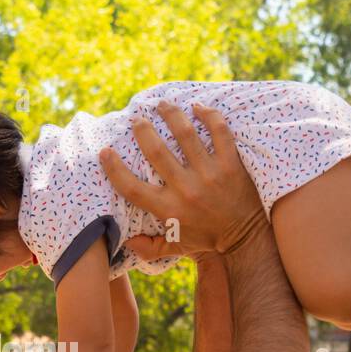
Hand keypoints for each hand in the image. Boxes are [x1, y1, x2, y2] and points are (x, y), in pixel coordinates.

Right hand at [99, 100, 266, 259]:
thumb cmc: (207, 239)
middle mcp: (186, 189)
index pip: (132, 188)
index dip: (114, 169)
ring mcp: (209, 174)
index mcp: (168, 209)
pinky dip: (208, 115)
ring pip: (185, 135)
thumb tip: (124, 240)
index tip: (105, 152)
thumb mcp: (175, 248)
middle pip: (156, 152)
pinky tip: (197, 107)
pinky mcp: (230, 164)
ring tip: (162, 104)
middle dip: (143, 130)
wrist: (245, 237)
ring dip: (171, 114)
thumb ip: (148, 247)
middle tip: (137, 118)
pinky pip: (219, 132)